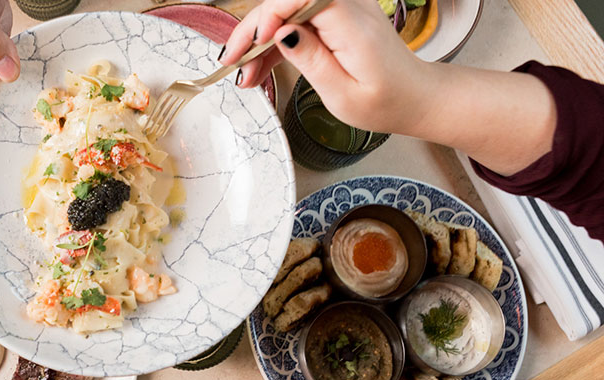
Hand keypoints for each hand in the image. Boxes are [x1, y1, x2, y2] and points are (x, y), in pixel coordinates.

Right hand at [220, 0, 433, 134]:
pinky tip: (259, 68)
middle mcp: (348, 6)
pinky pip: (296, 22)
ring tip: (244, 76)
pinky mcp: (335, 19)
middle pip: (286, 2)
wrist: (414, 98)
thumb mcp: (342, 93)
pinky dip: (276, 43)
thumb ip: (310, 59)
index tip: (254, 44)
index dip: (270, 15)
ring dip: (260, 40)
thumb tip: (281, 32)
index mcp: (352, 23)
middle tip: (232, 63)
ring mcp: (341, 10)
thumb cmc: (385, 102)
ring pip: (286, 14)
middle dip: (253, 30)